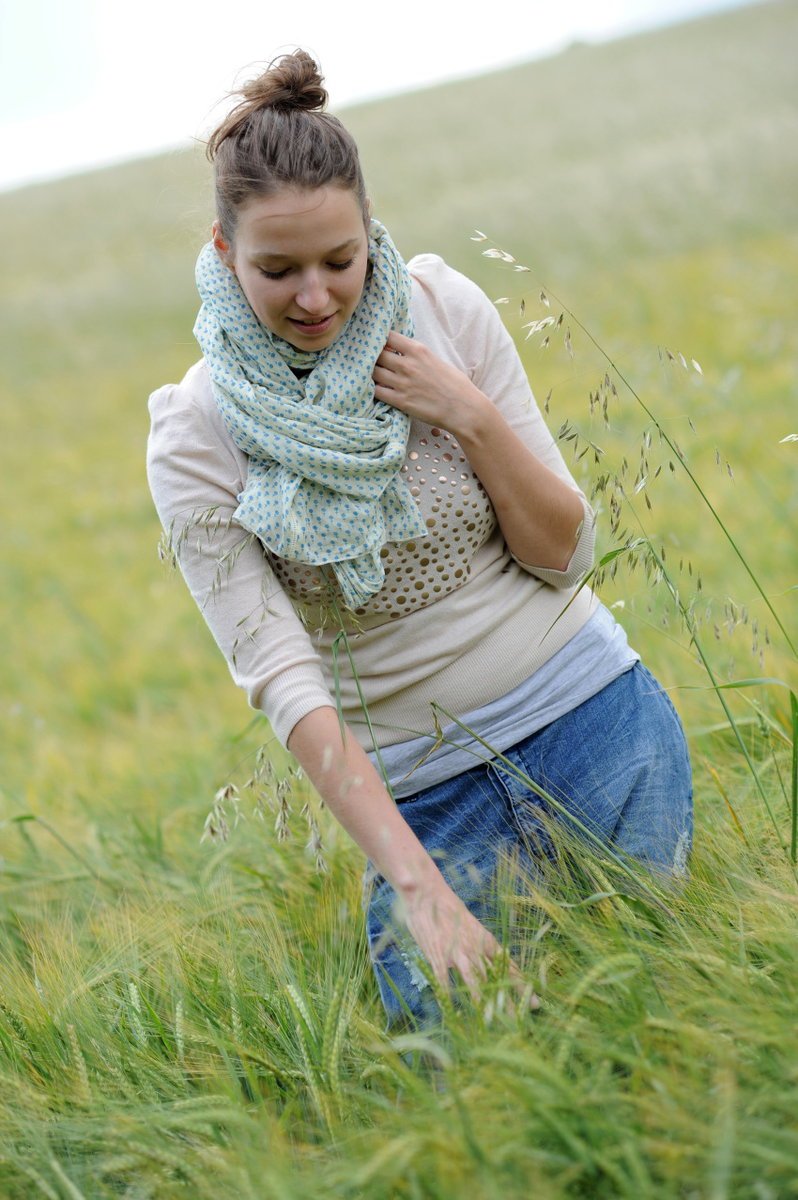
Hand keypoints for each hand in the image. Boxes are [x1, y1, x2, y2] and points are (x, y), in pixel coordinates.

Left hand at [373, 330, 486, 435]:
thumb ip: (416, 355)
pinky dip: (374, 389)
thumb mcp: (435, 360)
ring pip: (373, 373)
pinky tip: (378, 390)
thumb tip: (399, 351)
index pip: (388, 336)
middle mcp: (408, 364)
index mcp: (418, 350)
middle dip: (372, 357)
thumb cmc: (454, 384)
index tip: (379, 344)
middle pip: (377, 354)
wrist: (464, 408)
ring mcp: (402, 383)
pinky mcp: (400, 401)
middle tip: (372, 362)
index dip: (380, 340)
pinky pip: (377, 391)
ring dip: (371, 374)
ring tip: (375, 376)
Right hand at [398, 876, 539, 1013]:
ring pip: (474, 981)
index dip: (521, 985)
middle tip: (520, 1020)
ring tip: (489, 1021)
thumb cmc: (449, 910)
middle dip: (508, 1001)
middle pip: (495, 978)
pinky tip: (450, 1009)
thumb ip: (480, 946)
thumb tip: (495, 964)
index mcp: (486, 940)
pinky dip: (447, 995)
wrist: (428, 894)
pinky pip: (444, 979)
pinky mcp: (438, 955)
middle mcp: (476, 948)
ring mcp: (457, 952)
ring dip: (482, 1002)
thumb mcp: (471, 927)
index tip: (534, 1001)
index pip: (508, 966)